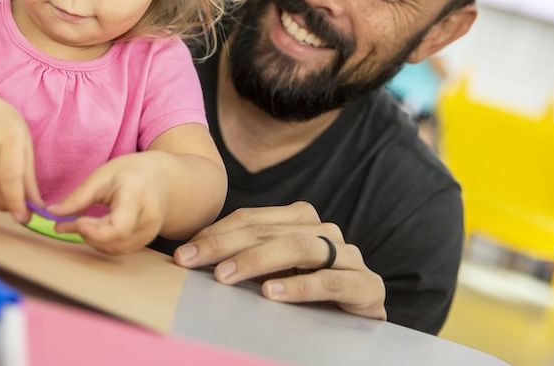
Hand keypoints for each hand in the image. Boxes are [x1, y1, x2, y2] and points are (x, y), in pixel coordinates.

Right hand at [0, 94, 41, 222]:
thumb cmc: (2, 126)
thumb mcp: (23, 140)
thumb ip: (29, 175)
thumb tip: (37, 208)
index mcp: (7, 135)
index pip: (10, 176)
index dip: (17, 202)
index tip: (25, 218)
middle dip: (9, 205)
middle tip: (17, 207)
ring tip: (4, 199)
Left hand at [49, 153, 169, 254]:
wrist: (161, 179)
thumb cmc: (130, 172)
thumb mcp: (102, 175)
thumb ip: (78, 197)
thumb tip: (52, 213)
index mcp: (136, 195)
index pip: (119, 226)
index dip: (94, 231)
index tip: (76, 222)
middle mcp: (147, 218)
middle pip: (112, 239)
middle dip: (85, 233)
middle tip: (63, 224)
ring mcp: (149, 234)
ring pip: (113, 248)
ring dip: (91, 239)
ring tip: (76, 223)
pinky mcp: (145, 242)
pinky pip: (118, 249)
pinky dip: (100, 242)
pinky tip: (92, 229)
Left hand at [172, 201, 386, 320]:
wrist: (359, 335)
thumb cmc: (306, 301)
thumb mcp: (271, 276)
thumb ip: (244, 261)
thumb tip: (190, 257)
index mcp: (303, 222)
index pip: (254, 218)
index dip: (217, 232)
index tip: (185, 252)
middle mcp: (327, 233)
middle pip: (271, 230)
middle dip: (226, 245)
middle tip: (192, 261)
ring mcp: (350, 258)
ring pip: (301, 247)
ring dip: (258, 260)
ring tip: (226, 276)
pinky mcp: (368, 288)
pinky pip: (332, 281)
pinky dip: (300, 286)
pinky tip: (272, 294)